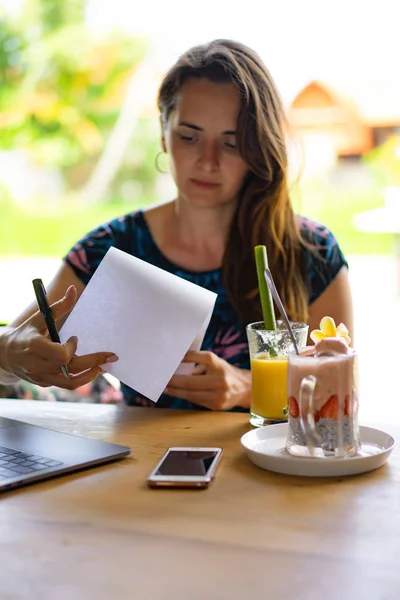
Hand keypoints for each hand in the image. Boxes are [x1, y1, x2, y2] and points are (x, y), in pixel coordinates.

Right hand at [0, 286, 117, 389]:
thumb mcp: (39, 318)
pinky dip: (81, 378)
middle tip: (112, 356)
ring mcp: (42, 377)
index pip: (61, 355)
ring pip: (71, 383)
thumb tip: (74, 289)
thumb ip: (59, 306)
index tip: (74, 338)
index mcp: (35, 347)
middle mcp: (38, 366)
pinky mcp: (45, 384)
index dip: (71, 349)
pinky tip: (91, 370)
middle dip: (94, 362)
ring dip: (90, 375)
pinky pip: (66, 385)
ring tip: (102, 367)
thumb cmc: (26, 333)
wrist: (5, 355)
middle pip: (71, 369)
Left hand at [165, 350, 250, 410]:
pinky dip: (185, 396)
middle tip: (163, 379)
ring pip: (191, 394)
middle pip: (190, 381)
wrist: (246, 389)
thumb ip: (199, 365)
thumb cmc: (226, 373)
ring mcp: (219, 395)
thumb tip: (177, 366)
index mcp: (220, 366)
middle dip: (173, 381)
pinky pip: (196, 401)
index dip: (188, 357)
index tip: (175, 357)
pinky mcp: (216, 405)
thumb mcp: (216, 364)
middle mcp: (220, 380)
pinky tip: (177, 393)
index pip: (203, 358)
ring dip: (176, 391)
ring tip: (166, 388)